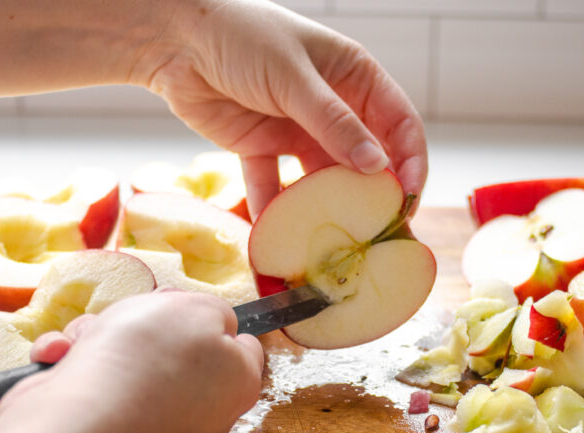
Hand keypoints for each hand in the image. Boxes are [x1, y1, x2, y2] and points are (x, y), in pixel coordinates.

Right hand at [0, 290, 263, 432]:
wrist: (78, 423)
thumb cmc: (147, 360)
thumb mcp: (200, 309)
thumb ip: (216, 312)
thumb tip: (213, 326)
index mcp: (238, 387)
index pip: (243, 348)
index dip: (215, 320)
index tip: (186, 310)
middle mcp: (203, 417)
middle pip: (179, 352)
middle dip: (145, 326)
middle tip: (131, 319)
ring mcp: (153, 432)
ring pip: (129, 364)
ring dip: (99, 340)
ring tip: (86, 341)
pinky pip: (94, 387)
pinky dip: (73, 365)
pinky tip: (60, 360)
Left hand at [130, 0, 427, 217]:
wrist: (172, 37)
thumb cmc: (241, 36)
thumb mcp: (293, 77)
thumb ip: (333, 123)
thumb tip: (377, 167)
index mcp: (354, 77)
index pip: (399, 124)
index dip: (411, 162)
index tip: (408, 199)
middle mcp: (332, 106)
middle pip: (366, 159)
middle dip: (373, 197)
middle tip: (377, 234)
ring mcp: (298, 129)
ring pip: (322, 179)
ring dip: (326, 209)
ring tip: (331, 244)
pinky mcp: (262, 148)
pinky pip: (275, 188)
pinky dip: (274, 212)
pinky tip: (277, 239)